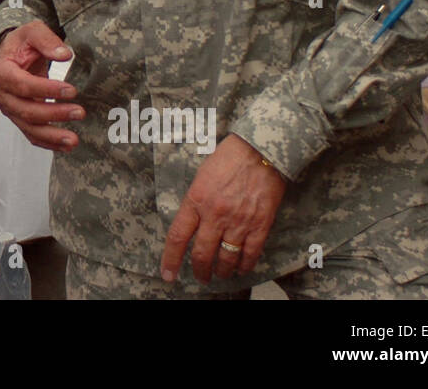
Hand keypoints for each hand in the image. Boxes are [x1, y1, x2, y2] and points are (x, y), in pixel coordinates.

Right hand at [0, 21, 80, 150]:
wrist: (12, 55)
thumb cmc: (21, 44)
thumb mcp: (32, 31)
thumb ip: (47, 40)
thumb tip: (64, 55)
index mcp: (2, 72)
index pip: (23, 85)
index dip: (47, 90)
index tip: (71, 90)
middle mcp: (2, 94)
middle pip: (27, 110)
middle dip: (54, 114)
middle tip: (79, 111)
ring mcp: (10, 109)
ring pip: (29, 127)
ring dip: (52, 135)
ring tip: (74, 139)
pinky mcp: (19, 118)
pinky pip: (31, 135)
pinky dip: (48, 143)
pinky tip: (66, 145)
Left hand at [159, 134, 286, 284]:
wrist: (259, 150)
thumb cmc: (228, 158)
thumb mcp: (201, 177)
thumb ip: (196, 201)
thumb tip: (192, 223)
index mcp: (196, 200)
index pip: (178, 237)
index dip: (171, 259)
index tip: (168, 274)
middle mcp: (215, 215)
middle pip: (202, 254)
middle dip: (199, 270)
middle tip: (200, 277)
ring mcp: (238, 222)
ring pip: (226, 258)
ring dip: (221, 271)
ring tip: (219, 275)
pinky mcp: (260, 225)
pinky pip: (250, 254)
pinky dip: (245, 265)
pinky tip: (241, 269)